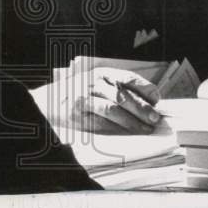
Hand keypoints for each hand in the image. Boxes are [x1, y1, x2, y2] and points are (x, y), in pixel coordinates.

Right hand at [46, 67, 161, 133]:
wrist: (50, 101)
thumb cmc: (81, 93)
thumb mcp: (99, 84)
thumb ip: (120, 90)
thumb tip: (149, 103)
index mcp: (102, 73)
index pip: (127, 77)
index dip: (144, 88)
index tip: (157, 99)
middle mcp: (93, 83)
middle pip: (122, 95)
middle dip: (141, 108)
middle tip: (155, 118)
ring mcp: (84, 98)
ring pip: (112, 110)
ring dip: (131, 121)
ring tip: (145, 129)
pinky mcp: (77, 114)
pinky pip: (100, 123)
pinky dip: (116, 130)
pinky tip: (127, 134)